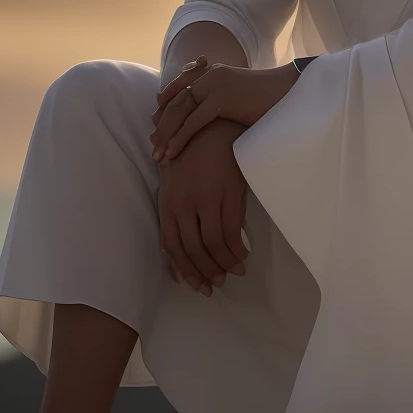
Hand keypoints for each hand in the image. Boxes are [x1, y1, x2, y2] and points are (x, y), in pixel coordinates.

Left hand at [149, 56, 300, 162]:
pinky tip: (172, 153)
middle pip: (176, 102)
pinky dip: (179, 138)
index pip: (179, 92)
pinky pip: (193, 121)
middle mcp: (210, 75)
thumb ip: (220, 105)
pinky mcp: (222, 98)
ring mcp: (215, 85)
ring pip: (180, 111)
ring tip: (159, 156)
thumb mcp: (238, 101)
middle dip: (162, 126)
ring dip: (166, 135)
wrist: (291, 92)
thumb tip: (206, 124)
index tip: (157, 133)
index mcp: (212, 73)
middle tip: (153, 147)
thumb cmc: (269, 102)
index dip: (165, 113)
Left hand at [155, 118, 249, 295]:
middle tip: (219, 284)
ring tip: (236, 271)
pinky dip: (238, 248)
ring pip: (214, 243)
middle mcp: (184, 204)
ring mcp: (206, 199)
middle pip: (193, 250)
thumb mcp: (173, 185)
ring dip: (226, 263)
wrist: (212, 126)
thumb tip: (171, 251)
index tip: (198, 285)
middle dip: (206, 272)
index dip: (186, 270)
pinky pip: (232, 230)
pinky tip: (244, 253)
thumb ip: (173, 215)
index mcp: (168, 204)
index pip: (172, 247)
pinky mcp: (228, 193)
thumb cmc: (190, 155)